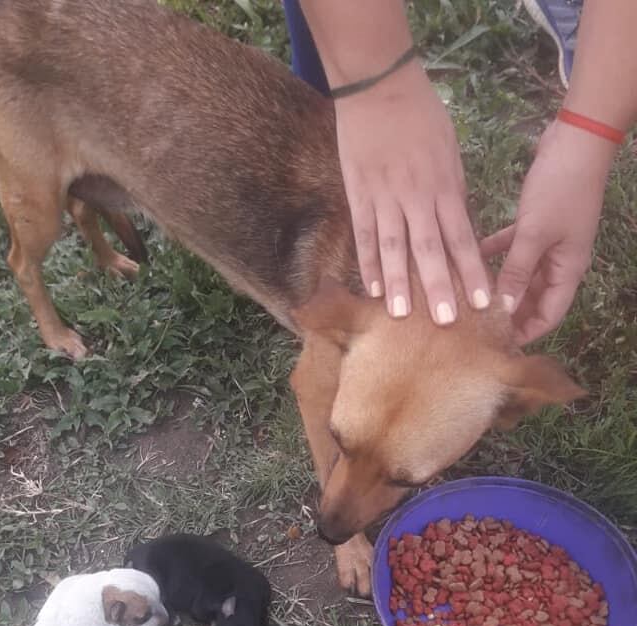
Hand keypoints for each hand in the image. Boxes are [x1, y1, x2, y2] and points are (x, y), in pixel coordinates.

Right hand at [334, 62, 489, 323]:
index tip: (484, 303)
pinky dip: (367, 262)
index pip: (463, 237)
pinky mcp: (359, 194)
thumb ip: (452, 192)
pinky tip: (370, 289)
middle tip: (447, 322)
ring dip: (399, 283)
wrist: (379, 86)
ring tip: (402, 315)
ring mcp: (385, 198)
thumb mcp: (449, 152)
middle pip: (431, 249)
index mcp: (444, 186)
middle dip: (440, 287)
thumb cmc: (421, 116)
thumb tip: (459, 229)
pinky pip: (365, 234)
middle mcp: (417, 197)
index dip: (473, 271)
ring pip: (395, 247)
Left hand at [481, 121, 613, 342]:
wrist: (578, 138)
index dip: (526, 333)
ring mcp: (549, 241)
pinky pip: (513, 247)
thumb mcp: (534, 234)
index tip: (497, 346)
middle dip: (508, 313)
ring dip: (499, 284)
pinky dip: (495, 253)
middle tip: (474, 327)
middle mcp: (560, 260)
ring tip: (469, 300)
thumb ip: (517, 272)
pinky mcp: (537, 222)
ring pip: (521, 274)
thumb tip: (501, 308)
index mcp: (568, 269)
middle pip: (533, 299)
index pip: (549, 316)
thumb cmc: (561, 187)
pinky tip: (471, 256)